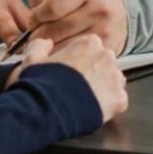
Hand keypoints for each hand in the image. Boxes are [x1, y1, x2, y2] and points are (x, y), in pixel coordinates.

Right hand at [4, 34, 128, 124]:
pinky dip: (108, 106)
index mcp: (89, 44)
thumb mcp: (33, 59)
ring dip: (103, 88)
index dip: (80, 61)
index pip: (91, 48)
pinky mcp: (119, 99)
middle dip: (94, 73)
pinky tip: (92, 109)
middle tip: (77, 87)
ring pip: (113, 81)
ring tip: (84, 99)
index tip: (72, 71)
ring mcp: (115, 78)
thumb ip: (40, 46)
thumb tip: (46, 43)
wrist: (48, 110)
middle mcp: (107, 57)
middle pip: (104, 63)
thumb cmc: (41, 85)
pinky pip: (117, 101)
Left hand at [26, 0, 128, 55]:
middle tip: (39, 32)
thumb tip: (34, 12)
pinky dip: (62, 56)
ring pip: (61, 48)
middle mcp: (100, 9)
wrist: (122, 9)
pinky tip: (63, 48)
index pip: (51, 8)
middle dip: (38, 34)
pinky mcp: (106, 49)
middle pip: (54, 31)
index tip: (34, 18)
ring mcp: (104, 32)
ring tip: (50, 41)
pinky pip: (73, 59)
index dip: (36, 16)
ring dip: (49, 48)